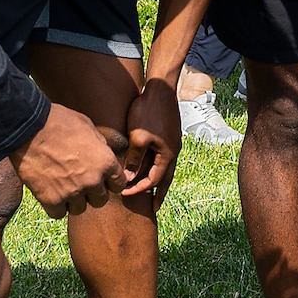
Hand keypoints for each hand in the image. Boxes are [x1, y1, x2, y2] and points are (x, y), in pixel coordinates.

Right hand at [11, 103, 123, 216]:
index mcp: (106, 162)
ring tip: (63, 187)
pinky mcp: (51, 199)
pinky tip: (50, 193)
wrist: (28, 128)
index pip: (119, 185)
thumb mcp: (89, 127)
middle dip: (91, 193)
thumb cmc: (59, 122)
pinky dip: (55, 206)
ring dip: (73, 200)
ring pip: (79, 209)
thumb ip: (100, 146)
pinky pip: (59, 213)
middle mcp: (92, 180)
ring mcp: (72, 192)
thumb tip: (103, 155)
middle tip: (79, 182)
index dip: (109, 182)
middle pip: (100, 200)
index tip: (100, 179)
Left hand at [119, 78, 181, 201]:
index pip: (153, 180)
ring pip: (165, 167)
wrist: (160, 89)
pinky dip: (156, 166)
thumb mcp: (138, 138)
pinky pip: (162, 156)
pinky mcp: (168, 134)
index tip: (125, 194)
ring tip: (151, 190)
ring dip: (157, 180)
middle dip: (159, 193)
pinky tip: (148, 165)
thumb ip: (134, 159)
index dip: (139, 188)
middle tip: (154, 207)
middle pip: (166, 178)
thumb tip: (129, 178)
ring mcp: (172, 142)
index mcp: (167, 155)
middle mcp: (173, 151)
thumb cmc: (148, 113)